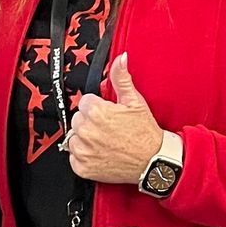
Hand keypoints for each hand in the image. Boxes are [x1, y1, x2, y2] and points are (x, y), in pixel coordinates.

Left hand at [66, 54, 162, 185]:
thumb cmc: (145, 134)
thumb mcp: (135, 101)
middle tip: (108, 128)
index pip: (84, 102)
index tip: (107, 114)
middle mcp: (87, 131)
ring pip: (73, 138)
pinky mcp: (82, 167)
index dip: (97, 107)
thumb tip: (120, 60)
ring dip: (85, 139)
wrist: (152, 161)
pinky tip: (99, 153)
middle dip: (90, 121)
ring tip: (104, 141)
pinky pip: (73, 157)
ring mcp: (84, 150)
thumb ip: (121, 78)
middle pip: (78, 119)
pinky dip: (84, 156)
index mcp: (96, 112)